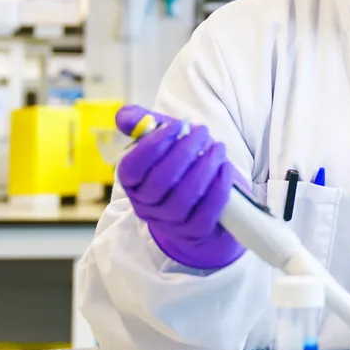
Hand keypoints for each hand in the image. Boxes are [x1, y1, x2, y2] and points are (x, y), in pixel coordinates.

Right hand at [115, 105, 245, 269]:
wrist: (204, 205)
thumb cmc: (181, 167)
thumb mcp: (164, 141)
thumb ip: (143, 124)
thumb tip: (124, 117)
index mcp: (133, 183)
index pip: (131, 168)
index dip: (152, 146)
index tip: (176, 126)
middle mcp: (146, 206)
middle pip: (161, 181)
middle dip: (185, 152)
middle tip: (202, 132)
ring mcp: (170, 223)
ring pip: (184, 197)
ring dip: (205, 167)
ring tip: (218, 148)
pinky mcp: (195, 232)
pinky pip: (206, 213)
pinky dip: (218, 188)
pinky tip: (226, 169)